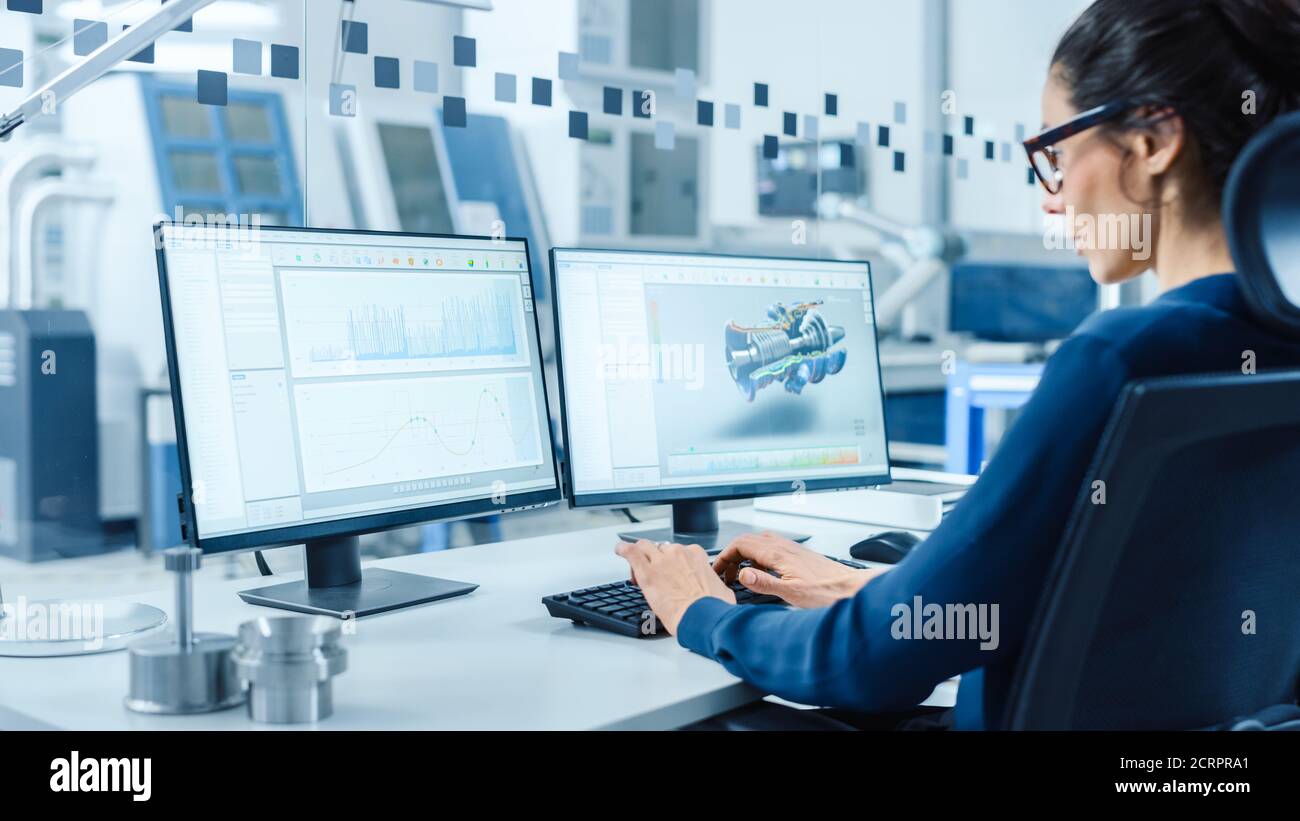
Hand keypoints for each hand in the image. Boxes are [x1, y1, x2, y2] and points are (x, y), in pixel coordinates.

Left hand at [615, 539, 734, 634]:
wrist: (702, 618)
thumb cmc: (713, 609)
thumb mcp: (722, 592)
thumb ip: (714, 586)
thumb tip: (717, 593)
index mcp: (697, 556)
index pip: (680, 551)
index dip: (673, 562)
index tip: (671, 573)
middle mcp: (679, 553)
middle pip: (661, 548)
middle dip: (656, 559)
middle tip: (654, 574)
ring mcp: (662, 561)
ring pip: (645, 546)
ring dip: (639, 553)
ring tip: (635, 565)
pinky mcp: (647, 572)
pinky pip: (631, 552)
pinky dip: (623, 549)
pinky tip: (619, 549)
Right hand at [714, 531, 883, 608]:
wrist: (851, 589)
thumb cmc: (827, 592)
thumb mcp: (792, 593)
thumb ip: (765, 582)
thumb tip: (742, 574)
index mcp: (778, 553)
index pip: (740, 544)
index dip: (724, 556)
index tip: (717, 571)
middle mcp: (784, 547)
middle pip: (747, 541)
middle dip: (731, 556)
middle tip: (725, 575)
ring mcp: (791, 549)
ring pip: (759, 543)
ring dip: (744, 555)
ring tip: (740, 574)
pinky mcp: (797, 555)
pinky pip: (770, 549)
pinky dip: (758, 557)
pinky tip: (763, 573)